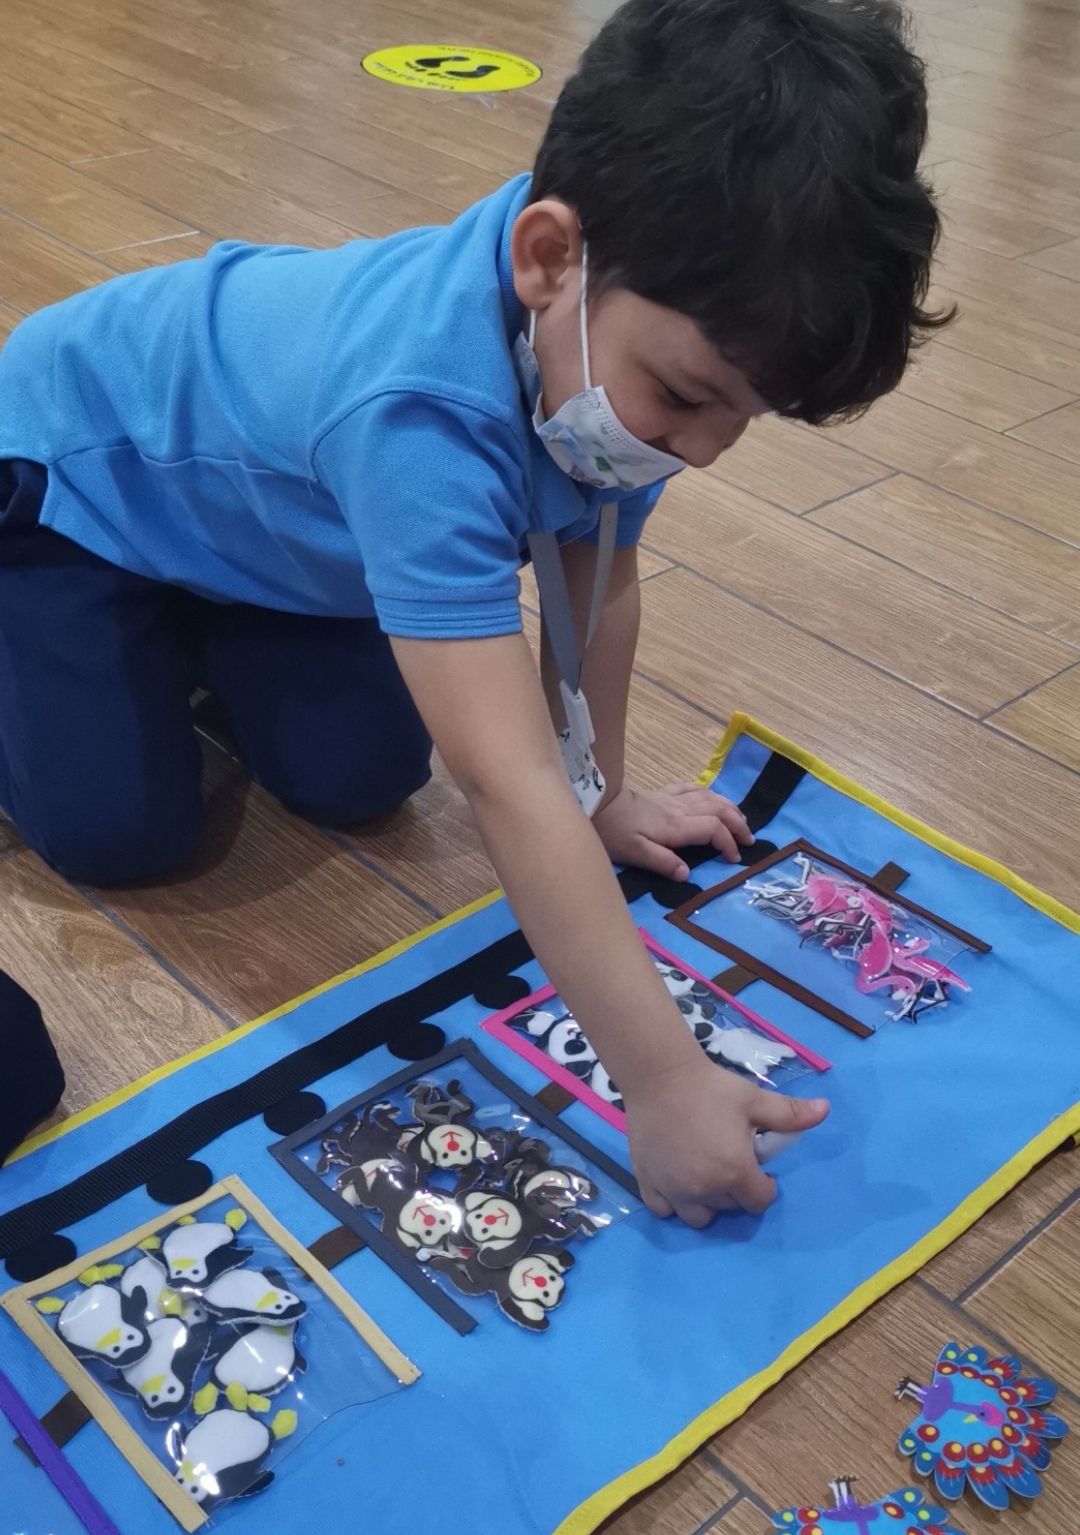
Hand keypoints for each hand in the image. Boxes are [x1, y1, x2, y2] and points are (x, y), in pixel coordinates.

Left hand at [592, 780, 753, 877]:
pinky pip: (692, 788)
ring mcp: (671, 798)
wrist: (595, 801)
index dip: (728, 843)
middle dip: (738, 824)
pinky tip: (711, 798)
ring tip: (740, 820)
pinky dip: (708, 793)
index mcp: (676, 826)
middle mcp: (680, 809)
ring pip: (710, 797)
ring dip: (729, 808)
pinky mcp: (662, 793)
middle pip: (719, 810)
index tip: (734, 859)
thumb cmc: (613, 830)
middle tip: (749, 840)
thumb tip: (687, 875)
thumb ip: (663, 863)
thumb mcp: (635, 853)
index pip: (713, 829)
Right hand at [623, 1057, 829, 1225]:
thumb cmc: (711, 1088)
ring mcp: (673, 1189)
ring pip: (698, 1217)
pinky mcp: (647, 1183)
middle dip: (736, 1191)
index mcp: (734, 1171)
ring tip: (705, 1175)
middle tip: (729, 1161)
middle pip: (730, 1208)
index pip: (760, 1201)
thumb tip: (826, 1111)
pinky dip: (673, 1203)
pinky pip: (664, 1211)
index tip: (758, 1166)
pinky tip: (678, 1180)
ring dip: (707, 1203)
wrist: (660, 1075)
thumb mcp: (754, 1099)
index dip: (765, 1185)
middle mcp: (704, 1189)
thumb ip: (790, 1113)